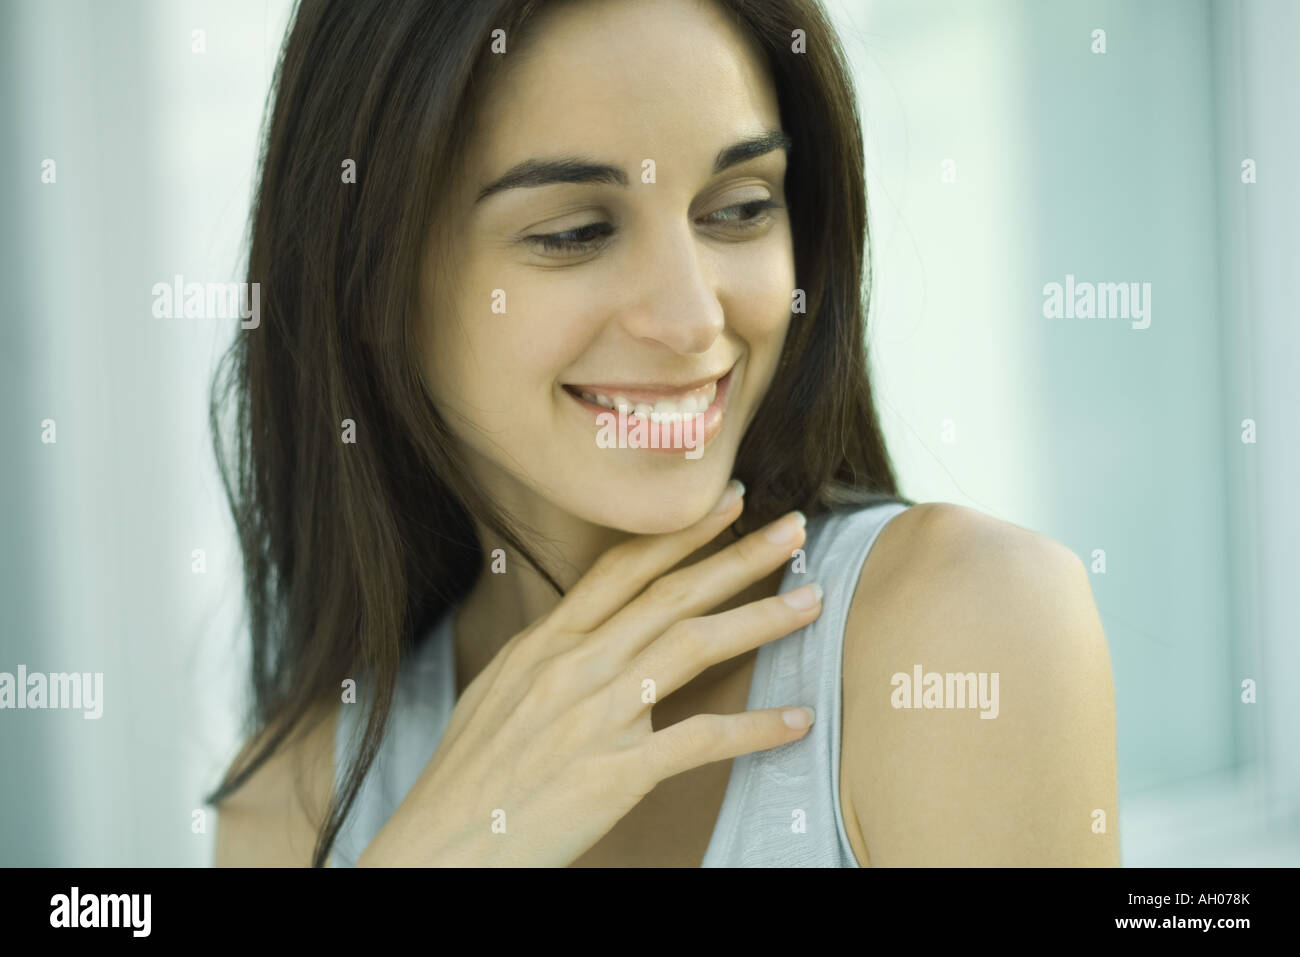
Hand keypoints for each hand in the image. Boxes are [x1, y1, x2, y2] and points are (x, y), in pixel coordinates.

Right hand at [356, 481, 819, 865]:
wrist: (438, 848)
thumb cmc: (467, 778)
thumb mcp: (497, 694)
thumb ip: (547, 656)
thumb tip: (587, 629)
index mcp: (542, 645)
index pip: (623, 569)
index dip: (681, 532)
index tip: (729, 502)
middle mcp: (570, 667)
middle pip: (669, 595)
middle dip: (737, 556)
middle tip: (793, 527)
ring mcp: (593, 717)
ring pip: (692, 648)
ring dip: (760, 620)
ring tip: (812, 601)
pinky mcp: (614, 773)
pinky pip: (699, 740)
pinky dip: (753, 729)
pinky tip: (795, 720)